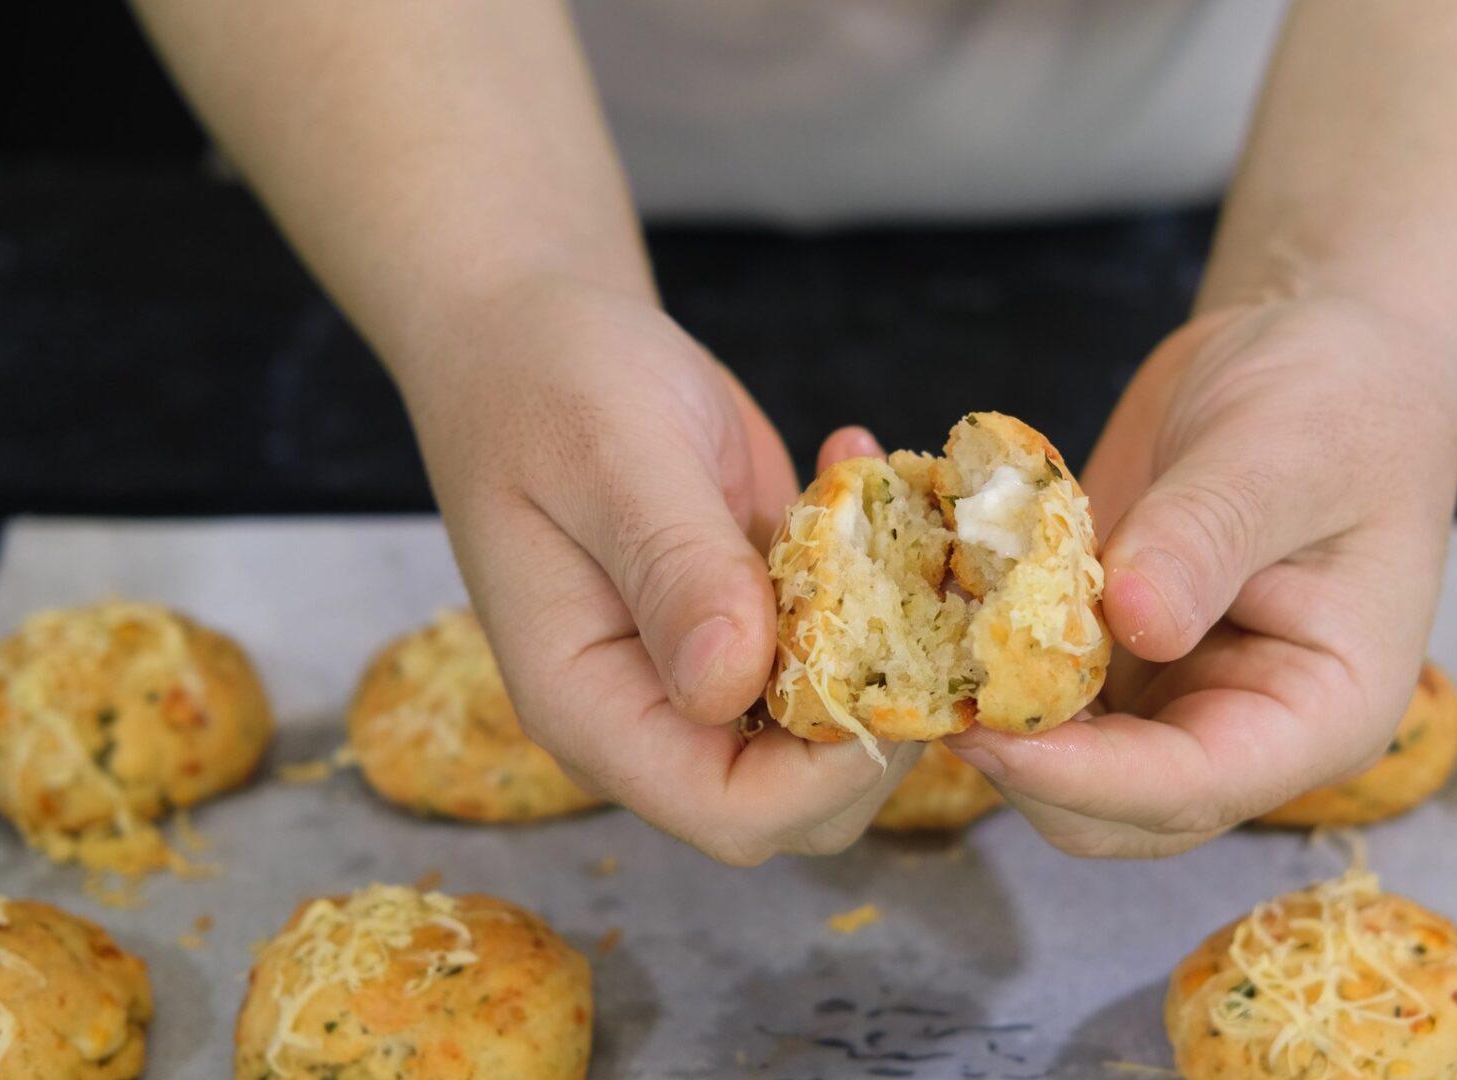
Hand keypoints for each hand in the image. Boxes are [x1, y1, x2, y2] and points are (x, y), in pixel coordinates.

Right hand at [399, 281, 919, 863]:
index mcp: (591, 704)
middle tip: (921, 592)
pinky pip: (845, 642)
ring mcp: (710, 672)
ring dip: (895, 638)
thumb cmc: (548, 384)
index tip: (892, 675)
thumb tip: (729, 685)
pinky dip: (880, 574)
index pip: (725, 810)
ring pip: (837, 730)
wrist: (535, 331)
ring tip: (885, 508)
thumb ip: (674, 571)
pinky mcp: (758, 621)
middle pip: (800, 801)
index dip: (824, 775)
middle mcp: (654, 711)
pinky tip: (852, 462)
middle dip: (884, 722)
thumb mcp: (612, 458)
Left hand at [944, 295, 1456, 855]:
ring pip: (1051, 758)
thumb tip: (1134, 624)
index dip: (1085, 777)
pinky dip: (965, 647)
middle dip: (1016, 760)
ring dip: (976, 706)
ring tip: (901, 625)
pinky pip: (1024, 678)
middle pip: (1111, 807)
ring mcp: (1167, 695)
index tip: (988, 732)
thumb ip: (1206, 538)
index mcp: (1321, 711)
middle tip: (920, 680)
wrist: (1306, 344)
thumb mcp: (1284, 453)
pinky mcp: (1104, 651)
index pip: (1196, 787)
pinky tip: (910, 580)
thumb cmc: (1336, 394)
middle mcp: (1240, 726)